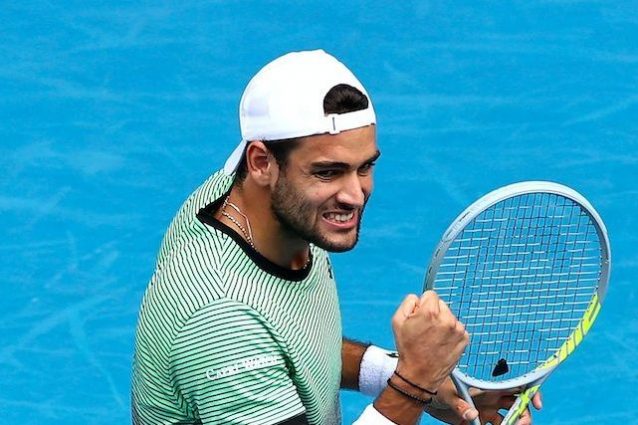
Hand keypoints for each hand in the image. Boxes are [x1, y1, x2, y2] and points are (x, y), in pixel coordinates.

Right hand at [391, 291, 468, 391]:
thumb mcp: (397, 321)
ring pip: (449, 316)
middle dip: (434, 313)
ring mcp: (457, 330)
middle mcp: (447, 319)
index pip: (430, 295)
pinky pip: (457, 328)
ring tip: (433, 338)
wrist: (419, 374)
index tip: (420, 317)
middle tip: (425, 330)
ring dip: (443, 323)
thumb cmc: (407, 348)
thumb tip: (419, 298)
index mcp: (430, 312)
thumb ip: (408, 302)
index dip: (423, 305)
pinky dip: (450, 333)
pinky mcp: (464, 339)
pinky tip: (441, 343)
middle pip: (441, 304)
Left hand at [424, 377, 542, 424]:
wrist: (427, 397)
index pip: (516, 387)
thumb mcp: (447, 395)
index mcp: (489, 388)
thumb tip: (472, 416)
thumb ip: (460, 405)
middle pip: (519, 406)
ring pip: (510, 419)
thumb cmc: (437, 390)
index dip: (530, 392)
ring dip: (514, 424)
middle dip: (525, 415)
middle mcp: (492, 399)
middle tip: (520, 424)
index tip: (538, 404)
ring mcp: (487, 410)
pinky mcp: (480, 420)